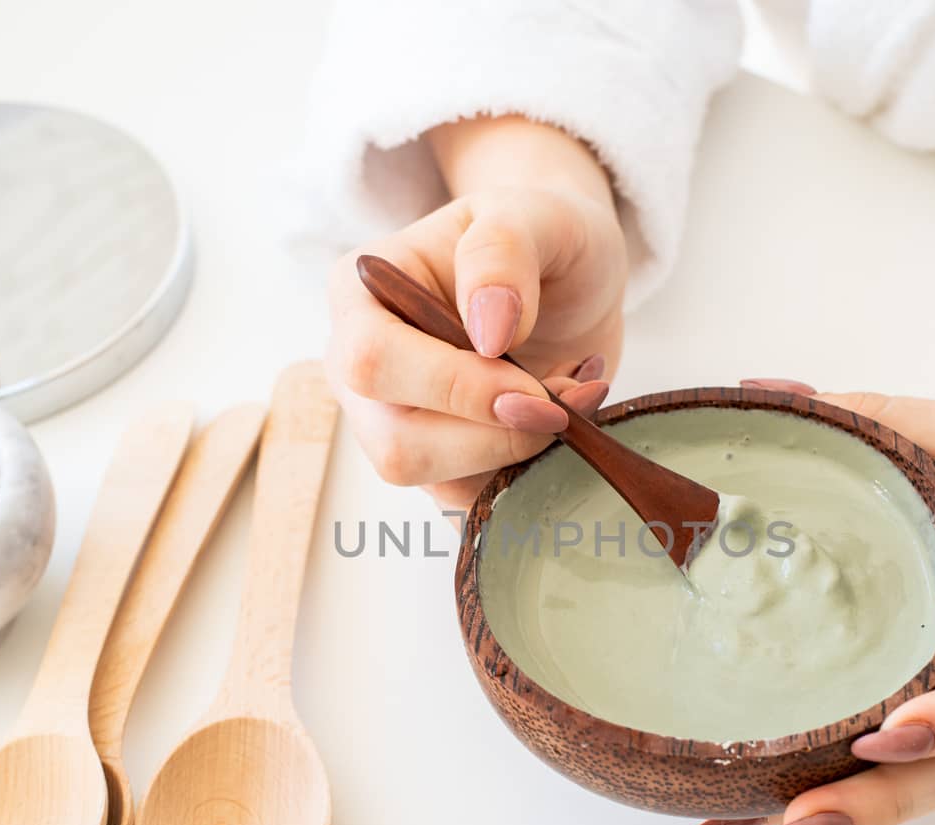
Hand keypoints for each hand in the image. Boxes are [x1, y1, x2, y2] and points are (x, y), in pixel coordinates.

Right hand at [326, 117, 628, 510]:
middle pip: (393, 443)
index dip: (454, 388)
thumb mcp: (530, 215)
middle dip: (493, 436)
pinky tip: (562, 422)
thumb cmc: (540, 235)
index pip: (372, 362)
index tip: (534, 386)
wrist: (567, 275)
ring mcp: (393, 422)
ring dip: (518, 455)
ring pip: (431, 481)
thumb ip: (503, 252)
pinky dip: (529, 472)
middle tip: (567, 401)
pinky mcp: (439, 461)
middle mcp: (360, 368)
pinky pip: (470, 498)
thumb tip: (489, 330)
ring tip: (574, 398)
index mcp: (361, 295)